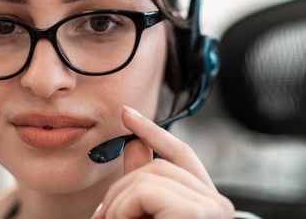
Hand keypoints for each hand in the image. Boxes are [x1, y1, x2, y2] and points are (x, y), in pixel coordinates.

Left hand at [95, 106, 233, 218]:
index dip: (154, 132)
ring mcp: (213, 207)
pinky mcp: (199, 212)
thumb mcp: (143, 211)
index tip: (127, 114)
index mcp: (207, 203)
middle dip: (122, 186)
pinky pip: (145, 189)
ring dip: (118, 201)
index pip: (182, 154)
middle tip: (103, 214)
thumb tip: (135, 143)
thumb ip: (140, 182)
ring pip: (150, 173)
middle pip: (160, 165)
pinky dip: (122, 208)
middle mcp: (218, 203)